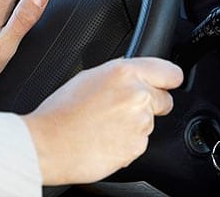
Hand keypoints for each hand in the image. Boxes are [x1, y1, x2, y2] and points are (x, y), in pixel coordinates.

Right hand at [22, 57, 182, 184]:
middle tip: (121, 108)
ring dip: (134, 125)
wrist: (48, 144)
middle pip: (164, 100)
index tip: (166, 83)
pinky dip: (126, 142)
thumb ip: (117, 74)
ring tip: (104, 125)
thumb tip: (132, 74)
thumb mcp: (87, 77)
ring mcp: (139, 123)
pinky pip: (139, 142)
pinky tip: (104, 138)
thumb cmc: (60, 113)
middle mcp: (137, 96)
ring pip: (150, 122)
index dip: (167, 79)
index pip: (170, 72)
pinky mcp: (136, 147)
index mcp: (124, 73)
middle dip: (149, 104)